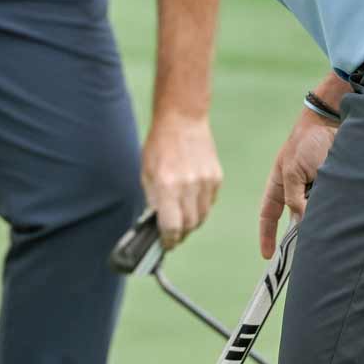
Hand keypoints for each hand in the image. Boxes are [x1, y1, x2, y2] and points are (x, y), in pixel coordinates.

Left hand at [142, 113, 222, 249]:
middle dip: (180, 234)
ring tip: (181, 217)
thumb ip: (153, 200)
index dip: (168, 241)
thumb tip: (158, 224)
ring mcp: (206, 182)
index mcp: (167, 185)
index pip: (172, 227)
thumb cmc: (159, 144)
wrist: (183, 119)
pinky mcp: (216, 178)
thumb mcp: (146, 173)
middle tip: (172, 233)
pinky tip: (191, 198)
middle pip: (189, 226)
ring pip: (202, 217)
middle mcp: (189, 186)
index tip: (165, 244)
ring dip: (191, 223)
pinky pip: (209, 203)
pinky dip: (200, 207)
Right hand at [259, 109, 336, 257]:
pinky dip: (336, 215)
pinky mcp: (334, 189)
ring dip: (322, 224)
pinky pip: (333, 208)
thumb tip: (302, 221)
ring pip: (317, 216)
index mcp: (280, 185)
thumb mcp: (294, 171)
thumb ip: (295, 197)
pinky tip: (343, 221)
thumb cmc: (306, 143)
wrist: (333, 123)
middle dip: (301, 237)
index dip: (267, 235)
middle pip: (296, 220)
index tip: (269, 257)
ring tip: (329, 235)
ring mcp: (316, 191)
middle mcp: (297, 192)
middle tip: (308, 256)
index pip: (269, 215)